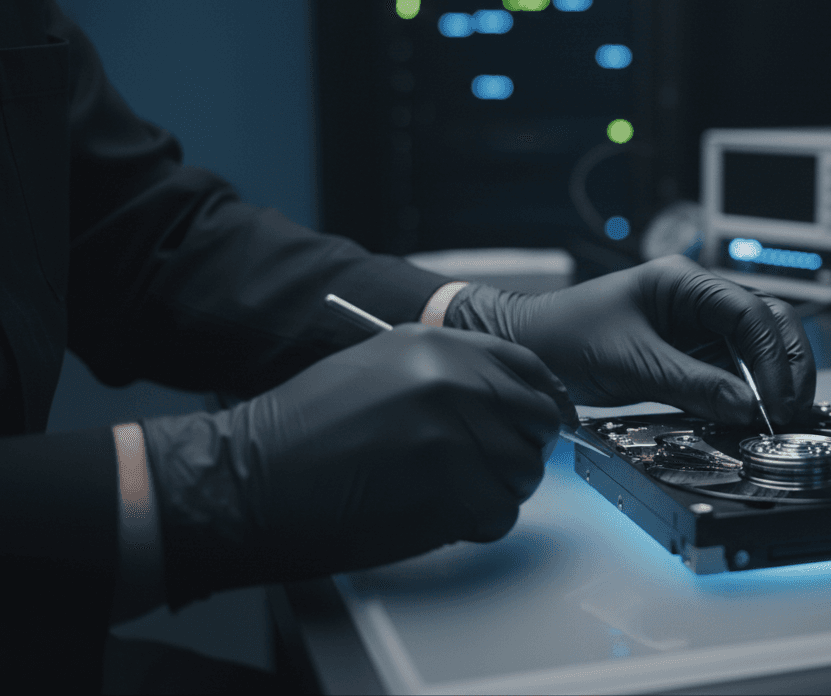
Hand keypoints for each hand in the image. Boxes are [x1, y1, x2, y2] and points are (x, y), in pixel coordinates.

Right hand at [140, 324, 573, 606]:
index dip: (541, 400)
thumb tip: (503, 398)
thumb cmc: (303, 432)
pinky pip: (500, 513)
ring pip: (523, 472)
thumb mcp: (379, 368)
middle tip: (488, 469)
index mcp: (436, 346)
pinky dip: (479, 524)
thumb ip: (446, 374)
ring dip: (497, 492)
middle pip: (536, 421)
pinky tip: (439, 516)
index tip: (543, 421)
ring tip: (450, 494)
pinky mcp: (449, 491)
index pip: (528, 369)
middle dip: (521, 450)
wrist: (248, 481)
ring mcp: (454, 436)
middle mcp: (452, 382)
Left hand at [447, 255, 815, 425]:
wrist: (527, 351)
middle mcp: (697, 302)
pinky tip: (750, 419)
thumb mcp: (630, 361)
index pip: (750, 311)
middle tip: (791, 410)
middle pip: (766, 325)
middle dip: (786, 366)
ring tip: (777, 420)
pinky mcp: (686, 359)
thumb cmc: (563, 336)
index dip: (771, 356)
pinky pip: (728, 376)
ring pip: (753, 353)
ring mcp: (694, 330)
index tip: (775, 398)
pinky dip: (744, 398)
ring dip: (769, 384)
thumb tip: (745, 405)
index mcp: (684, 282)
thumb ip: (691, 382)